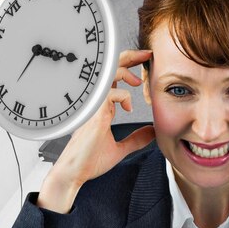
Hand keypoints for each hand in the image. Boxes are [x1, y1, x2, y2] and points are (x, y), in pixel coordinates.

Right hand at [37, 50, 155, 212]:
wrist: (75, 173)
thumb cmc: (90, 160)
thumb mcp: (120, 148)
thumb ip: (136, 139)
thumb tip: (153, 133)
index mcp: (102, 106)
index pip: (114, 78)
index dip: (129, 67)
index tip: (145, 66)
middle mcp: (96, 102)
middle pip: (110, 68)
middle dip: (130, 57)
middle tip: (147, 54)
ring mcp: (94, 105)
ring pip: (109, 74)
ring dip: (127, 72)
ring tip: (139, 81)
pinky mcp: (95, 112)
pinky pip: (112, 93)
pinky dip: (124, 96)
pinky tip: (128, 108)